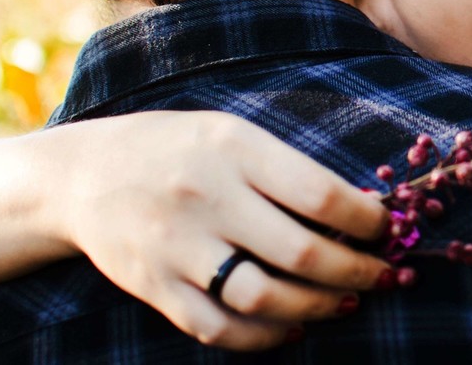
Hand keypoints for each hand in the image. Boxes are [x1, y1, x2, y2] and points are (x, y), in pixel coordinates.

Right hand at [43, 111, 390, 349]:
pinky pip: (219, 328)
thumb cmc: (177, 148)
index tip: (390, 228)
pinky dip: (264, 338)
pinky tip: (291, 328)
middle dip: (357, 270)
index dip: (366, 220)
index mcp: (234, 149)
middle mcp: (208, 198)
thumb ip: (287, 167)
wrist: (81, 175)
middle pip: (301, 252)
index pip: (320, 193)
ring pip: (264, 298)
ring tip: (345, 302)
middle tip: (384, 275)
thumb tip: (361, 208)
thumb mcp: (231, 134)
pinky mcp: (156, 287)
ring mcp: (178, 247)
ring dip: (317, 307)